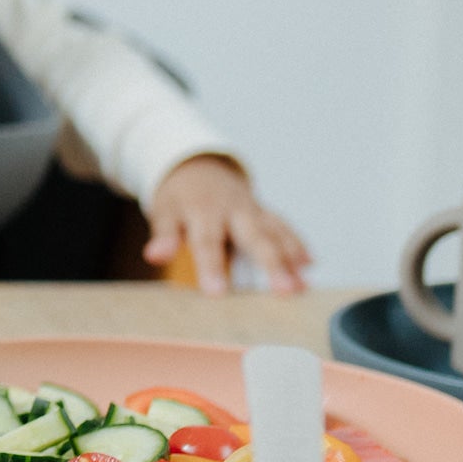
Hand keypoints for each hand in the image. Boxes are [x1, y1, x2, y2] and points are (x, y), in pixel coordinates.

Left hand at [145, 155, 309, 294]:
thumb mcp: (164, 211)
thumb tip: (154, 255)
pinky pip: (284, 227)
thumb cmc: (179, 197)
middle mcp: (234, 209)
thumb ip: (164, 235)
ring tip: (301, 286)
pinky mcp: (265, 213)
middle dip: (272, 264)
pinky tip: (309, 264)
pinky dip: (297, 244)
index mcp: (204, 211)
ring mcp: (254, 210)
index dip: (212, 267)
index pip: (208, 242)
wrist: (198, 167)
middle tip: (285, 291)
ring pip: (276, 232)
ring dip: (291, 258)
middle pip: (255, 237)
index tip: (218, 293)